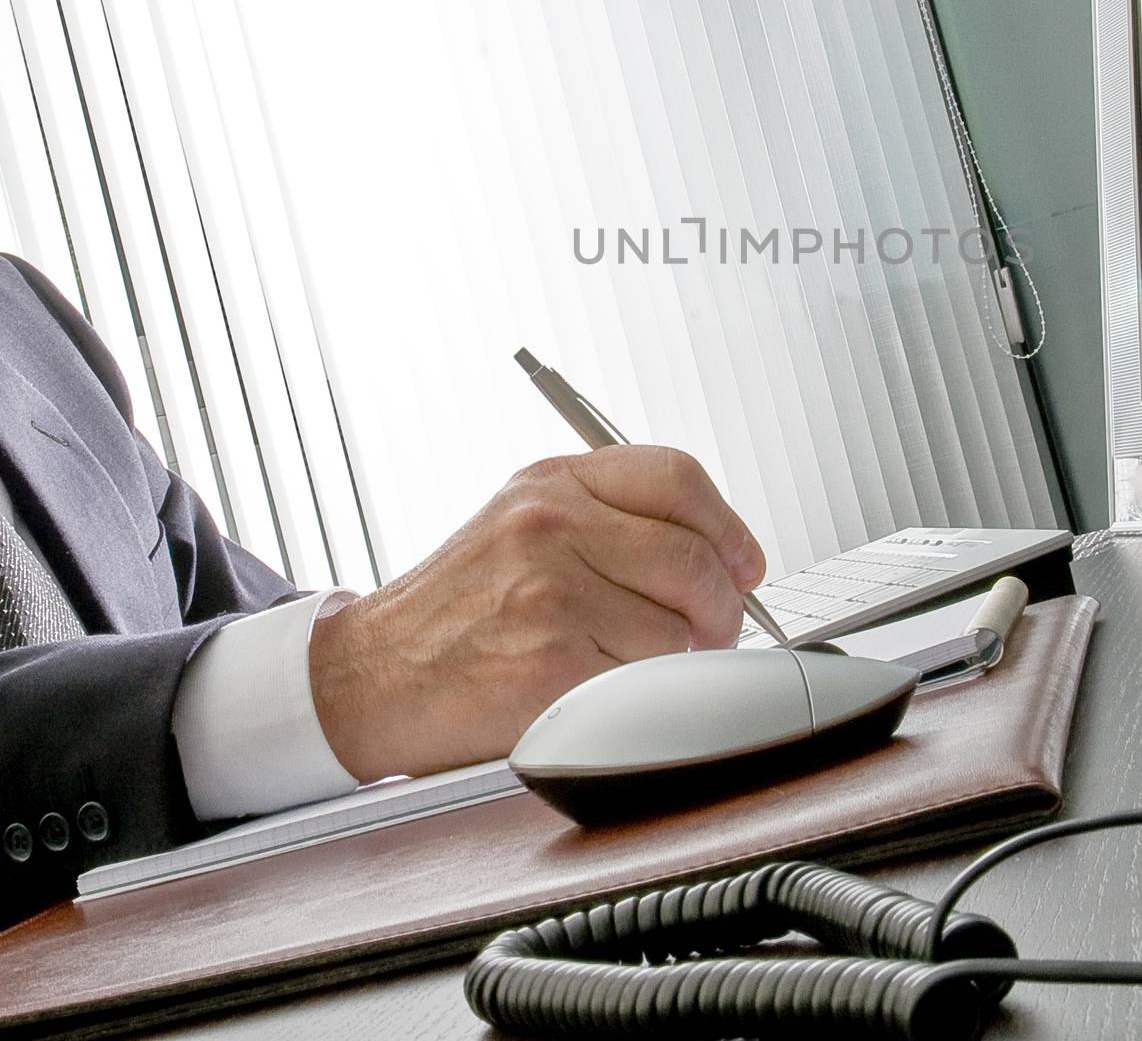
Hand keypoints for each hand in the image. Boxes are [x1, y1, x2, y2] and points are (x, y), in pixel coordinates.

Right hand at [307, 446, 766, 782]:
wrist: (365, 679)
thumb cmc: (454, 612)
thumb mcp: (520, 527)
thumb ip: (608, 520)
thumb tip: (717, 553)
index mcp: (551, 483)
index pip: (677, 477)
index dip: (726, 527)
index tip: (743, 563)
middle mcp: (550, 524)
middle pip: (693, 558)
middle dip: (720, 608)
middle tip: (711, 632)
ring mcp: (550, 591)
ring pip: (678, 629)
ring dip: (675, 659)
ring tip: (631, 664)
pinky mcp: (550, 663)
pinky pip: (645, 681)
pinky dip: (640, 696)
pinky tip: (598, 690)